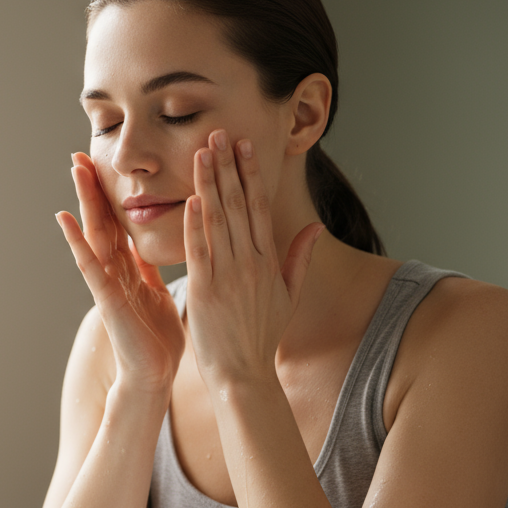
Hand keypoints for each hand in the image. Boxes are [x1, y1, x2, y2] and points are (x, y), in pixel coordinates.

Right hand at [56, 153, 185, 393]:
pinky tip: (63, 219)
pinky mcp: (105, 298)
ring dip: (83, 201)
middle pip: (102, 221)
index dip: (111, 195)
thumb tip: (150, 248)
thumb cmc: (157, 340)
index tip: (103, 165)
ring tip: (74, 170)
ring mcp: (106, 283)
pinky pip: (89, 264)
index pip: (118, 223)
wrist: (154, 376)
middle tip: (80, 153)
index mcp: (129, 269)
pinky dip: (76, 241)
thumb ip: (149, 271)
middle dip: (92, 188)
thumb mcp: (158, 294)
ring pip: (93, 234)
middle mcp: (114, 271)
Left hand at [183, 130, 323, 387]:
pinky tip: (192, 197)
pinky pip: (200, 251)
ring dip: (210, 183)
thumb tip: (314, 226)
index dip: (253, 174)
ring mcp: (228, 276)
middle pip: (240, 205)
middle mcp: (250, 264)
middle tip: (219, 133)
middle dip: (228, 167)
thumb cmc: (262, 337)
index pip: (260, 207)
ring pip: (219, 221)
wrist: (244, 374)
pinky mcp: (204, 290)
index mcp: (269, 262)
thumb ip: (299, 258)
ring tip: (202, 152)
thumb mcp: (289, 296)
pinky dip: (196, 224)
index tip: (245, 146)